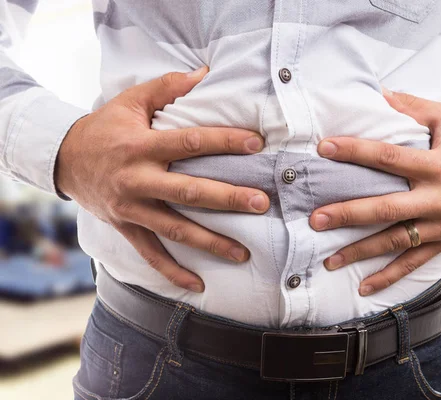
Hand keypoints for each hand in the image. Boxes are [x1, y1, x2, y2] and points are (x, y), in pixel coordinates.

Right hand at [56, 67, 269, 292]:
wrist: (63, 159)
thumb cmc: (104, 128)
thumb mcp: (130, 101)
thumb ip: (167, 86)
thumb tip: (204, 73)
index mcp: (141, 146)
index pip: (190, 142)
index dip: (225, 142)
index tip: (256, 144)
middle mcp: (138, 180)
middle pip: (189, 192)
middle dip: (228, 198)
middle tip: (261, 203)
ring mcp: (132, 208)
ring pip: (176, 229)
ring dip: (211, 242)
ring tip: (243, 253)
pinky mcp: (126, 227)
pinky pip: (151, 255)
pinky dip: (173, 272)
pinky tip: (198, 285)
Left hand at [309, 90, 440, 295]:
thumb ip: (412, 107)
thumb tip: (378, 93)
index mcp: (437, 164)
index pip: (388, 157)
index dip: (355, 151)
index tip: (324, 149)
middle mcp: (439, 198)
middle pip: (387, 209)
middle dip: (349, 215)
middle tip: (317, 219)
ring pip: (396, 241)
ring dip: (361, 252)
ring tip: (329, 259)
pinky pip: (415, 262)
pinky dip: (390, 276)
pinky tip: (365, 286)